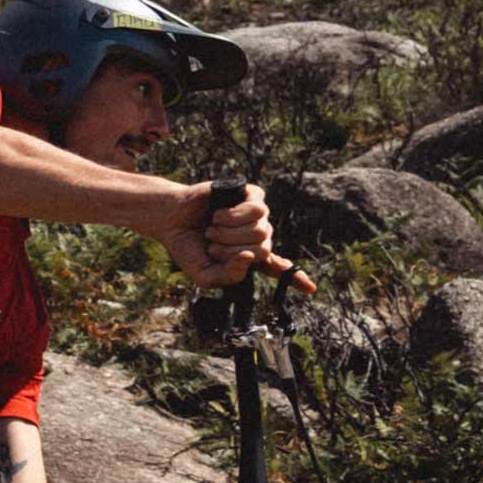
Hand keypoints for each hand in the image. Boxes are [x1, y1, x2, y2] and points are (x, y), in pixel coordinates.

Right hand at [157, 182, 315, 294]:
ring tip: (212, 229)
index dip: (295, 278)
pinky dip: (234, 216)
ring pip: (262, 230)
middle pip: (264, 250)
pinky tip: (218, 214)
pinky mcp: (250, 194)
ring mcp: (256, 214)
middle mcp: (257, 235)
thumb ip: (228, 277)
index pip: (277, 268)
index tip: (311, 288)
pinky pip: (257, 208)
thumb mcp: (204, 274)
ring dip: (230, 234)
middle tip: (211, 245)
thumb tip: (250, 258)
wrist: (170, 219)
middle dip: (232, 251)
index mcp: (248, 256)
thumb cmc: (187, 246)